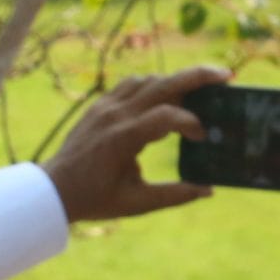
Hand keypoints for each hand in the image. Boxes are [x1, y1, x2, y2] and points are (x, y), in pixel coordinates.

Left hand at [45, 64, 228, 222]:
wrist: (52, 191)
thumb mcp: (135, 203)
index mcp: (122, 139)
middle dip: (198, 77)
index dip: (190, 122)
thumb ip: (173, 195)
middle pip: (163, 83)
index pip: (167, 116)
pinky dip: (152, 85)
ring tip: (200, 89)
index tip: (202, 137)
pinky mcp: (99, 105)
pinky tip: (167, 95)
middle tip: (226, 77)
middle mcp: (114, 115)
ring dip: (175, 81)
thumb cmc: (94, 199)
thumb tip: (208, 190)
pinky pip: (131, 84)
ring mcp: (105, 106)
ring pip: (148, 80)